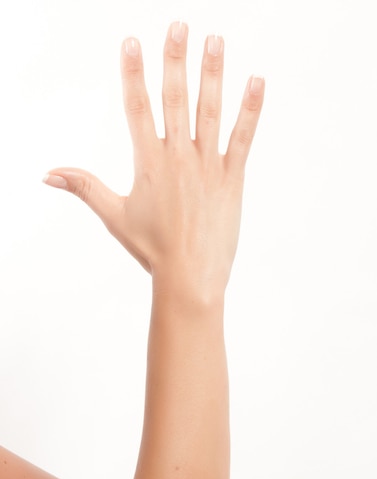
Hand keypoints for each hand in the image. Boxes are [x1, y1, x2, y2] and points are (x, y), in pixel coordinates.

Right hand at [44, 22, 263, 297]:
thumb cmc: (151, 249)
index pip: (137, 108)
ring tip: (214, 40)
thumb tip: (49, 174)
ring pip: (210, 111)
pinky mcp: (232, 180)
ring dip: (212, 74)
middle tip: (179, 25)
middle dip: (174, 59)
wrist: (190, 278)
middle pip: (174, 99)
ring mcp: (208, 167)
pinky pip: (243, 138)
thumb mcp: (114, 216)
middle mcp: (178, 158)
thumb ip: (84, 187)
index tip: (132, 42)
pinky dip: (250, 110)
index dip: (133, 72)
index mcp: (148, 164)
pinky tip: (256, 81)